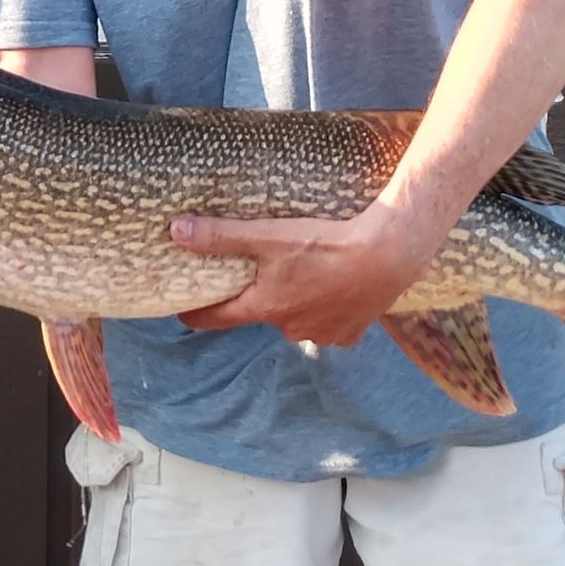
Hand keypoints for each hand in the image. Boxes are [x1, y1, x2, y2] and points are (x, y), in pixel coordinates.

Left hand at [169, 204, 438, 343]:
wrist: (387, 254)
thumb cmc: (325, 244)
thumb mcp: (267, 236)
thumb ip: (221, 236)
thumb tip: (177, 232)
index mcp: (266, 307)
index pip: (220, 318)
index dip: (200, 315)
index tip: (185, 315)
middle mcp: (291, 328)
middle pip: (264, 313)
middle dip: (261, 297)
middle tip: (265, 274)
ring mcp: (324, 334)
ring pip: (299, 319)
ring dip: (298, 302)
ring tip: (307, 275)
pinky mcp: (352, 332)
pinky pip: (331, 324)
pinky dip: (328, 309)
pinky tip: (335, 288)